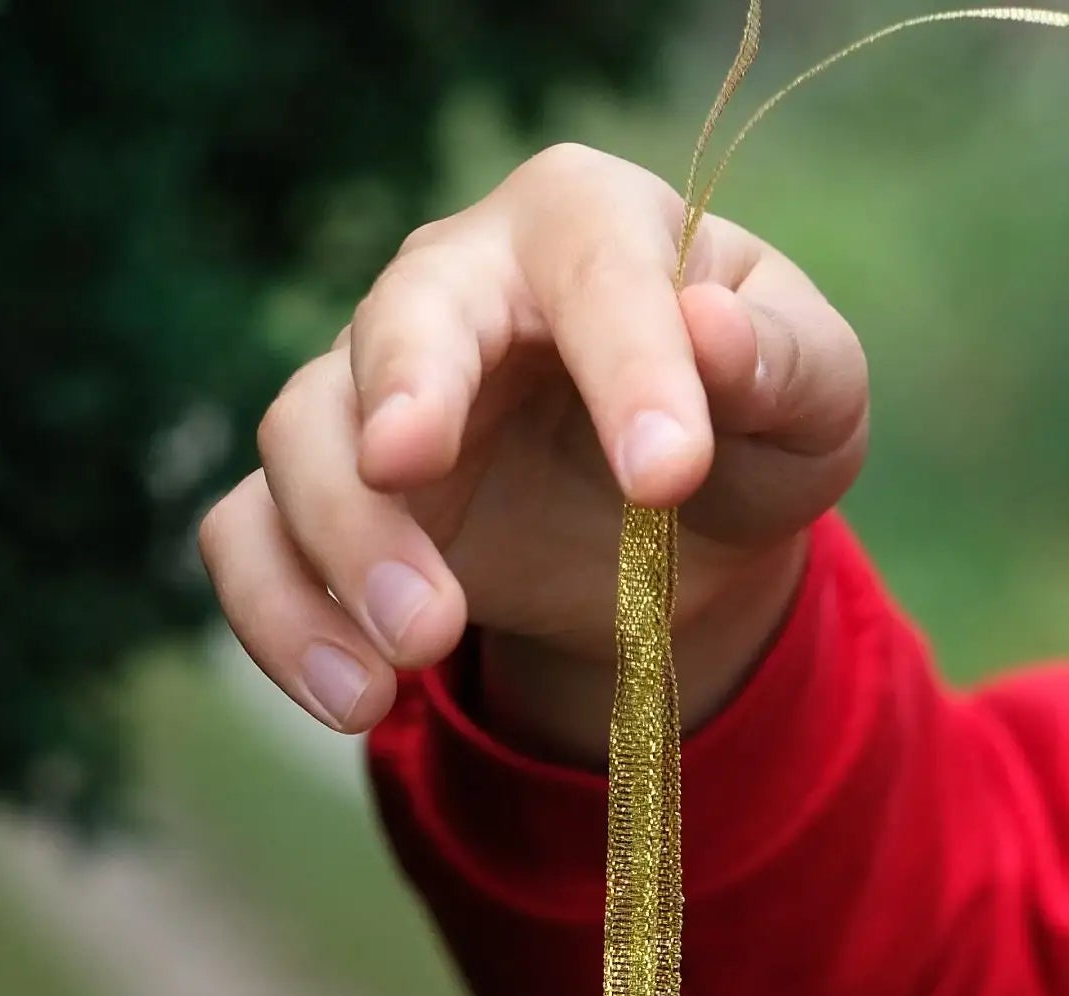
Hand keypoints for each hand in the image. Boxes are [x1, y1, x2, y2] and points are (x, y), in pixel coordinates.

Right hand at [199, 142, 871, 764]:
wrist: (687, 514)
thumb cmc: (753, 416)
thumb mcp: (817, 394)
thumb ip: (787, 362)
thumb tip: (716, 332)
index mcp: (587, 225)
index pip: (596, 271)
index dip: (629, 367)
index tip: (670, 474)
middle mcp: (456, 282)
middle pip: (399, 320)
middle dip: (401, 396)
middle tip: (406, 469)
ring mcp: (373, 389)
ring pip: (303, 433)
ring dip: (346, 542)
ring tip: (422, 647)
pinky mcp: (332, 496)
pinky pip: (251, 537)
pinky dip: (282, 617)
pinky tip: (352, 698)